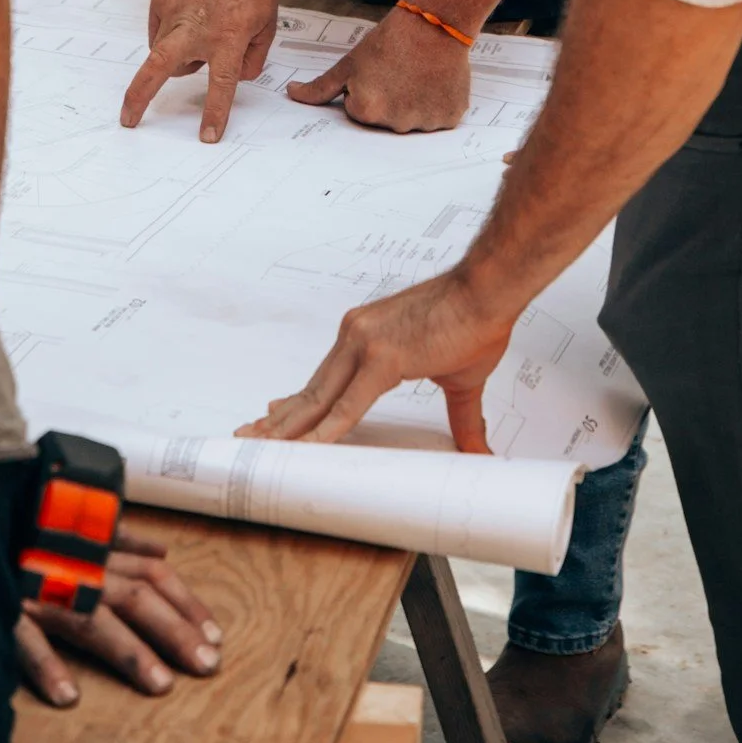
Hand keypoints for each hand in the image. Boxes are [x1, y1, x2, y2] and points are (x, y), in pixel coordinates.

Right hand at [15, 525, 223, 705]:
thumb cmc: (25, 518)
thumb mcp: (74, 519)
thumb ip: (117, 536)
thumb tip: (161, 546)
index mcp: (94, 547)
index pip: (152, 572)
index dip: (185, 602)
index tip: (214, 635)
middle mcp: (76, 565)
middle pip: (135, 596)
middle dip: (174, 630)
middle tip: (207, 665)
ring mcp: (40, 585)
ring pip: (93, 617)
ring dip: (128, 651)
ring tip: (160, 685)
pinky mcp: (3, 604)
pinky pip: (25, 637)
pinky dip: (46, 664)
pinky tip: (66, 695)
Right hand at [120, 0, 278, 141]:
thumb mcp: (268, 22)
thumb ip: (252, 57)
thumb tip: (234, 78)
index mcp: (228, 37)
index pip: (221, 85)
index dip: (214, 114)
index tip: (206, 137)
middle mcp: (196, 29)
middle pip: (159, 70)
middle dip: (140, 97)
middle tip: (128, 118)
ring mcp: (173, 14)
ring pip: (165, 53)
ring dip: (178, 55)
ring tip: (202, 28)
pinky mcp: (159, 1)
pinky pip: (162, 32)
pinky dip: (174, 33)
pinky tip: (192, 13)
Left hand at [238, 267, 521, 450]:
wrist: (490, 292)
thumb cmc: (476, 324)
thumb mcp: (459, 380)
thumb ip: (462, 419)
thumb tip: (479, 450)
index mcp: (368, 338)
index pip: (326, 379)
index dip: (299, 402)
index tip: (275, 412)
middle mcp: (357, 336)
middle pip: (313, 390)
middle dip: (282, 418)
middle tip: (251, 435)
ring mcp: (365, 344)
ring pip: (320, 398)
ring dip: (290, 426)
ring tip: (263, 445)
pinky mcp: (382, 356)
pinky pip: (347, 404)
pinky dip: (326, 429)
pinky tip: (309, 448)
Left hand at [286, 3, 472, 132]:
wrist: (433, 23)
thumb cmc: (389, 41)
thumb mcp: (349, 63)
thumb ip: (320, 87)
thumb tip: (292, 94)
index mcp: (366, 111)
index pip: (358, 111)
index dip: (366, 89)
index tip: (377, 72)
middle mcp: (396, 124)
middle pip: (385, 120)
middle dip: (388, 100)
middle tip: (397, 72)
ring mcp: (425, 123)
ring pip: (413, 120)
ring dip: (414, 103)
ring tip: (418, 74)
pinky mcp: (449, 118)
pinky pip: (438, 118)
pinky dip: (437, 103)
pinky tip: (435, 81)